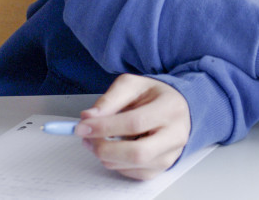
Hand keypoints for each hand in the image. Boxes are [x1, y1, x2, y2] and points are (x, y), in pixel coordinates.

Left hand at [75, 74, 190, 179]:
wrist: (176, 109)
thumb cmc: (154, 96)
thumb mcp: (133, 85)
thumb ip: (110, 99)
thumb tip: (88, 117)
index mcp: (170, 108)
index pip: (135, 123)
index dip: (105, 127)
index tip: (82, 126)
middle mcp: (175, 135)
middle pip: (137, 153)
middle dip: (104, 148)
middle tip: (87, 139)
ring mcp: (170, 155)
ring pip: (131, 166)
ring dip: (106, 155)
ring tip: (97, 139)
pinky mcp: (161, 168)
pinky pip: (131, 173)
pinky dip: (115, 162)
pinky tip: (114, 147)